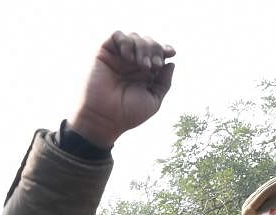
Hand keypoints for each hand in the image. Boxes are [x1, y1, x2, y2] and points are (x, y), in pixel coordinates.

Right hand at [67, 31, 175, 148]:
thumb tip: (171, 62)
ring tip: (140, 64)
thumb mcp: (153, 100)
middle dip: (154, 49)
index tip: (170, 53)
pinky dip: (126, 41)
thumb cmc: (128, 114)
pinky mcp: (105, 53)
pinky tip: (127, 57)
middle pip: (148, 42)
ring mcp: (119, 58)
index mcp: (145, 73)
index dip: (165, 49)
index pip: (158, 52)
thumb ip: (164, 82)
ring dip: (142, 46)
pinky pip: (117, 35)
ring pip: (134, 37)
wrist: (104, 118)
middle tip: (152, 65)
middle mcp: (132, 64)